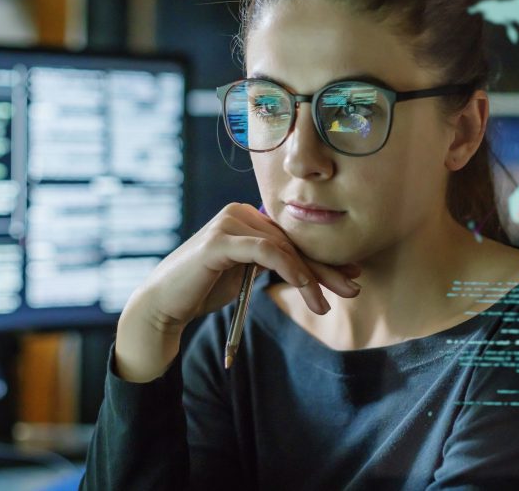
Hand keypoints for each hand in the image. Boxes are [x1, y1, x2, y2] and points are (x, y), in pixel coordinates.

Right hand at [128, 202, 361, 334]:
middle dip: (325, 268)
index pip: (293, 238)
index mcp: (246, 218)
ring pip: (283, 247)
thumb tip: (313, 269)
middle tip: (354, 288)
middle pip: (292, 242)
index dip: (323, 258)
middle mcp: (238, 213)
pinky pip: (266, 251)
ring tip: (325, 305)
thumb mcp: (247, 275)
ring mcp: (228, 223)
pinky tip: (305, 289)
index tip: (352, 275)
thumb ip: (272, 263)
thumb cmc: (204, 291)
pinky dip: (290, 270)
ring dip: (310, 278)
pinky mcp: (220, 240)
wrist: (164, 306)